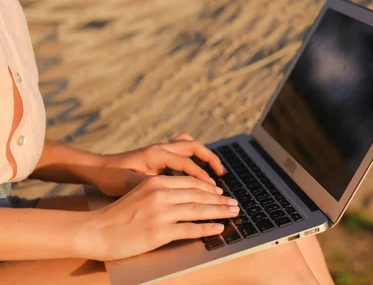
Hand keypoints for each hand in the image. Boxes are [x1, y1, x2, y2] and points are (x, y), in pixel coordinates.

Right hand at [82, 175, 239, 260]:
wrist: (95, 231)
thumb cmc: (117, 215)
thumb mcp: (140, 193)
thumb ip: (160, 190)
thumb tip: (183, 195)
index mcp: (156, 183)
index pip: (190, 183)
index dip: (209, 188)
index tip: (221, 193)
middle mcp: (160, 194)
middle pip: (198, 195)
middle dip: (220, 200)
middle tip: (234, 204)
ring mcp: (161, 213)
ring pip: (198, 210)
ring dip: (219, 212)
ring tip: (232, 213)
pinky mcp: (159, 232)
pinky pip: (190, 229)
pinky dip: (207, 228)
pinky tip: (218, 228)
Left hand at [100, 133, 225, 194]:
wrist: (97, 169)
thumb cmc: (112, 178)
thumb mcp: (132, 184)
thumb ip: (154, 186)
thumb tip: (175, 193)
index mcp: (156, 153)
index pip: (187, 162)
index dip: (201, 176)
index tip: (213, 188)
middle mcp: (161, 147)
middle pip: (194, 146)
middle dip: (210, 159)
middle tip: (221, 173)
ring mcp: (160, 149)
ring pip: (189, 144)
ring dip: (203, 155)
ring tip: (213, 170)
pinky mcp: (158, 154)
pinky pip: (182, 150)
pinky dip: (193, 158)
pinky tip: (195, 173)